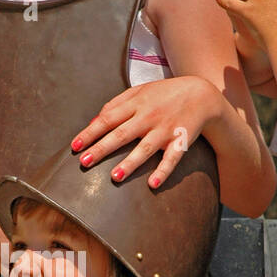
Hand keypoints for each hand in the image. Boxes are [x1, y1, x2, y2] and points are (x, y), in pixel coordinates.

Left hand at [70, 75, 221, 187]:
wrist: (201, 94)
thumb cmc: (164, 94)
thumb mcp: (139, 91)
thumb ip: (115, 104)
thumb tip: (93, 122)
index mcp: (136, 104)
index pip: (107, 119)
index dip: (90, 133)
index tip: (75, 147)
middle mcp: (149, 117)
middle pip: (121, 134)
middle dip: (102, 148)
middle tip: (84, 162)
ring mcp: (165, 130)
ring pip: (145, 148)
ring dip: (130, 163)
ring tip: (114, 177)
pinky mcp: (181, 141)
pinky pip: (172, 159)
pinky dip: (163, 171)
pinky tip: (152, 184)